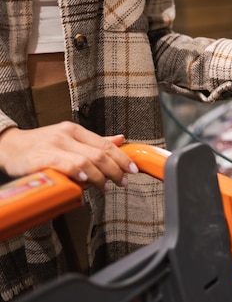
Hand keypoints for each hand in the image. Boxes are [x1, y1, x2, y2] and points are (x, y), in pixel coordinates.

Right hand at [0, 122, 137, 191]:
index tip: (133, 170)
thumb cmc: (41, 146)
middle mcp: (66, 135)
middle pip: (99, 153)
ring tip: (106, 187)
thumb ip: (94, 142)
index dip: (122, 158)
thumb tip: (121, 140)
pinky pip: (66, 165)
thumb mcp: (69, 139)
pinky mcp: (42, 158)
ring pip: (86, 160)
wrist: (8, 147)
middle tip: (122, 182)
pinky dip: (80, 174)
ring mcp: (54, 145)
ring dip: (100, 177)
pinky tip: (86, 182)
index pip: (105, 144)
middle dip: (116, 170)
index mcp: (75, 130)